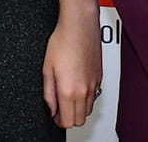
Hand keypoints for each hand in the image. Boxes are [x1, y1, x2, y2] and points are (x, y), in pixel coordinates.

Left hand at [42, 6, 102, 127]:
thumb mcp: (47, 69)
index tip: (55, 115)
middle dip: (70, 117)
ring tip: (69, 96)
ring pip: (89, 109)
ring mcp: (94, 84)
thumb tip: (51, 109)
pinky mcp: (100, 77)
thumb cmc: (63, 41)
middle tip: (61, 107)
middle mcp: (84, 90)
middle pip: (80, 120)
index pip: (67, 122)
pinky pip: (95, 96)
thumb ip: (48, 94)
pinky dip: (86, 97)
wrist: (80, 25)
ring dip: (79, 108)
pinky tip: (78, 85)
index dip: (59, 122)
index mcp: (68, 90)